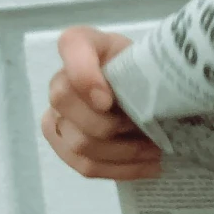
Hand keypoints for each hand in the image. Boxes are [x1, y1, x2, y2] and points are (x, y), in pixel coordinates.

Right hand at [41, 27, 161, 180]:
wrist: (142, 91)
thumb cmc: (144, 69)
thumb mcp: (149, 54)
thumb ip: (144, 64)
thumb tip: (151, 105)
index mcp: (80, 44)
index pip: (71, 46)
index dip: (83, 76)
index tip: (107, 100)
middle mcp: (59, 79)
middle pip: (66, 104)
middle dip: (111, 123)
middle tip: (147, 127)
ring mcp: (56, 114)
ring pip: (80, 143)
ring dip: (124, 152)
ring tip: (156, 150)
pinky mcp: (63, 144)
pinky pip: (86, 165)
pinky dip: (121, 169)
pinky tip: (148, 166)